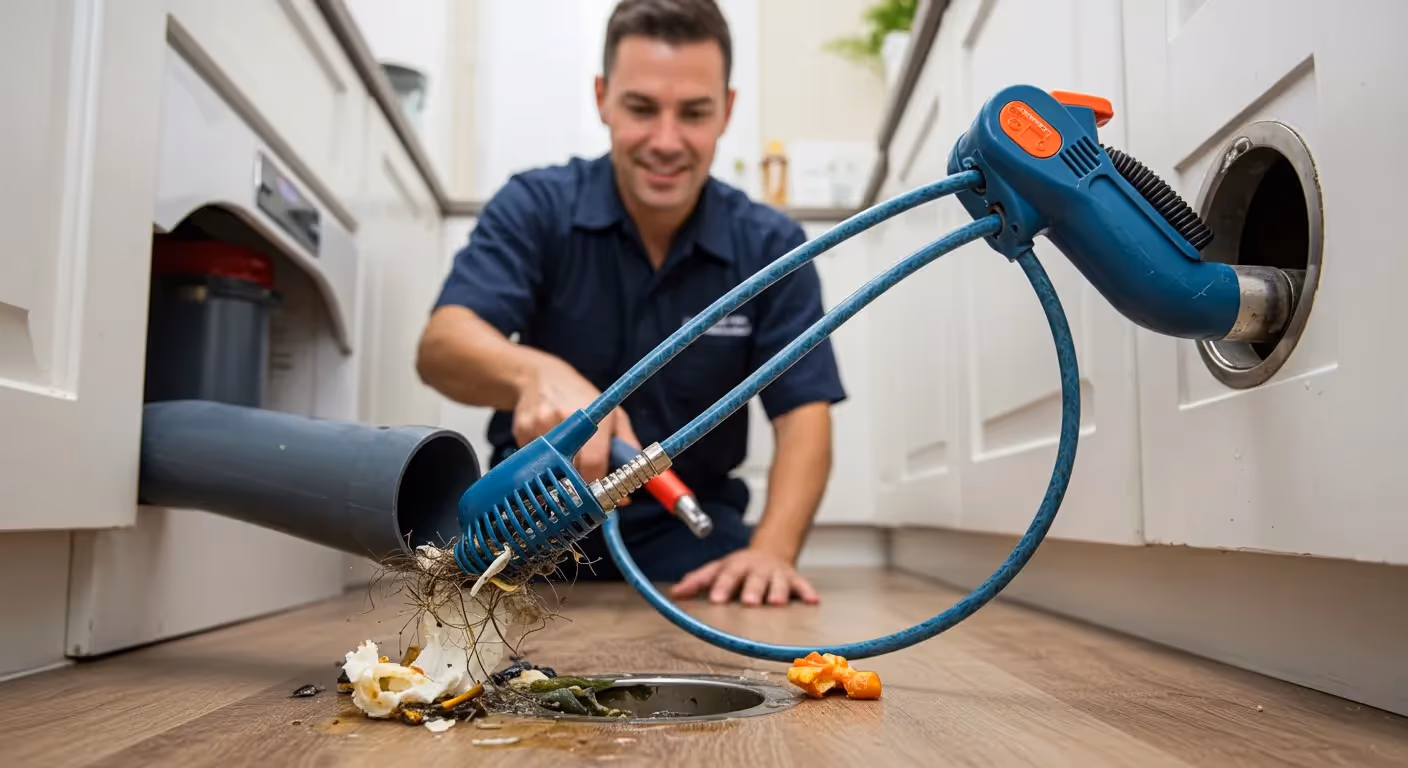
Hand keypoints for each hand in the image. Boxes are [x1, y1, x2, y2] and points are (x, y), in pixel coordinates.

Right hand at [512, 357, 637, 482]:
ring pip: (552, 471)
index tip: (602, 493)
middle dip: (580, 483)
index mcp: (590, 416)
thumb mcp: (613, 414)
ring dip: (561, 472)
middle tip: (585, 477)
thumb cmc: (582, 397)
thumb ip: (628, 448)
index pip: (593, 464)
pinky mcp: (520, 432)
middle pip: (571, 473)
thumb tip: (635, 485)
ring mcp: (538, 425)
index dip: (598, 485)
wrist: (539, 376)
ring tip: (566, 451)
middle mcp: (562, 419)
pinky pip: (535, 462)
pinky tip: (548, 442)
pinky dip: (544, 461)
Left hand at [670, 547, 819, 606]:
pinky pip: (803, 585)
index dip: (721, 587)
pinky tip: (813, 600)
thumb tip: (675, 593)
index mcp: (736, 566)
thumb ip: (698, 581)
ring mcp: (776, 573)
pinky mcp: (794, 579)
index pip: (726, 575)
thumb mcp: (718, 568)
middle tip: (749, 602)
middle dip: (752, 589)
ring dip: (778, 591)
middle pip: (754, 579)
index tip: (716, 599)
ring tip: (777, 603)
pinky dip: (807, 592)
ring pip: (778, 582)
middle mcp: (757, 568)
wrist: (771, 550)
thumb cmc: (740, 567)